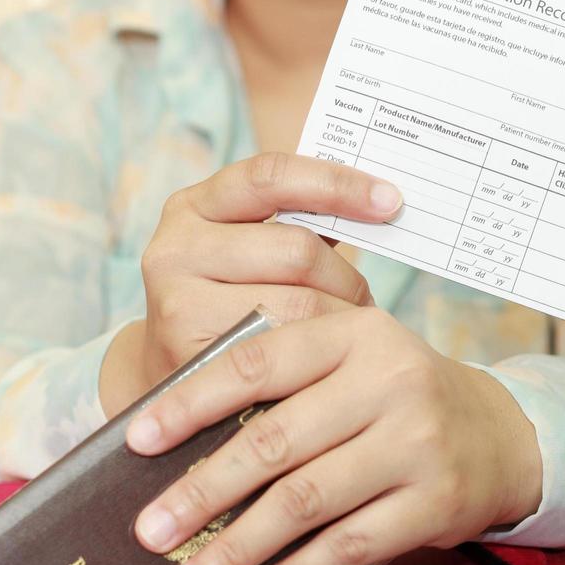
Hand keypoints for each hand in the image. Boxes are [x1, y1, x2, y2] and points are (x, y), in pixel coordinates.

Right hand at [99, 153, 402, 415]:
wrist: (179, 387)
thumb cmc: (233, 308)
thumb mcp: (251, 255)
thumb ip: (299, 225)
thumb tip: (381, 201)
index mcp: (193, 206)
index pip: (271, 176)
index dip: (336, 184)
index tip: (390, 200)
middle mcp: (174, 247)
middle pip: (296, 250)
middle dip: (346, 279)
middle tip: (367, 305)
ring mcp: (176, 302)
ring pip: (297, 304)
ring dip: (338, 322)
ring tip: (349, 338)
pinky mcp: (190, 355)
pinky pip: (284, 353)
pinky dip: (316, 359)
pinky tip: (326, 366)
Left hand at [125, 307, 543, 564]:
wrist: (500, 435)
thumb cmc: (393, 398)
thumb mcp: (348, 363)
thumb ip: (280, 382)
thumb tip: (177, 448)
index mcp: (355, 334)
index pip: (256, 363)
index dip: (190, 403)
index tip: (136, 441)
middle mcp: (390, 381)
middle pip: (274, 442)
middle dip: (202, 494)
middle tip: (150, 533)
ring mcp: (417, 445)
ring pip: (305, 503)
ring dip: (236, 549)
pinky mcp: (435, 504)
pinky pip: (348, 548)